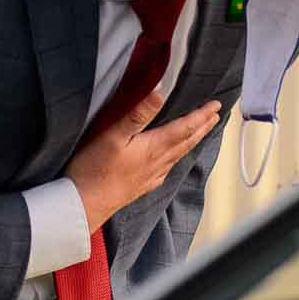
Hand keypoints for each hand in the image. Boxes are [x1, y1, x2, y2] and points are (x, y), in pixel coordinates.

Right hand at [64, 90, 221, 230]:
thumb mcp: (113, 136)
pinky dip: (175, 160)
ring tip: (200, 134)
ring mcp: (150, 176)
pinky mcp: (140, 186)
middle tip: (214, 116)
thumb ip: (137, 115)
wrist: (83, 204)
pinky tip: (171, 162)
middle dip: (202, 127)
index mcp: (153, 147)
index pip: (185, 128)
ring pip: (178, 155)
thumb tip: (159, 94)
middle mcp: (157, 163)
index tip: (215, 106)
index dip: (201, 115)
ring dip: (192, 142)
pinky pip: (166, 170)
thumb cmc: (94, 170)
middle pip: (186, 142)